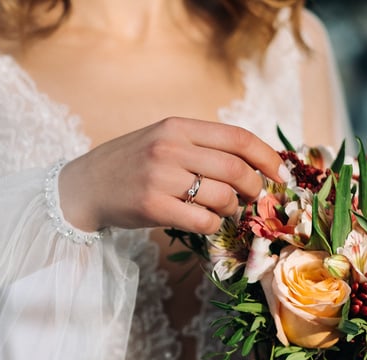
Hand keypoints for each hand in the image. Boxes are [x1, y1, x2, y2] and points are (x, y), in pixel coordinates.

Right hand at [57, 117, 286, 234]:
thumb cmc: (129, 165)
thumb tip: (253, 166)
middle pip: (236, 170)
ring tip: (223, 211)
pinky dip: (213, 226)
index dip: (267, 157)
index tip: (281, 175)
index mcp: (178, 127)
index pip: (237, 138)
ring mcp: (161, 178)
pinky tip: (204, 223)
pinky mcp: (153, 207)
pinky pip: (202, 221)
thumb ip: (200, 147)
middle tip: (254, 200)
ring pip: (222, 197)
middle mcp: (170, 148)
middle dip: (254, 189)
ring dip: (232, 210)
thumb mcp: (162, 141)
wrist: (84, 186)